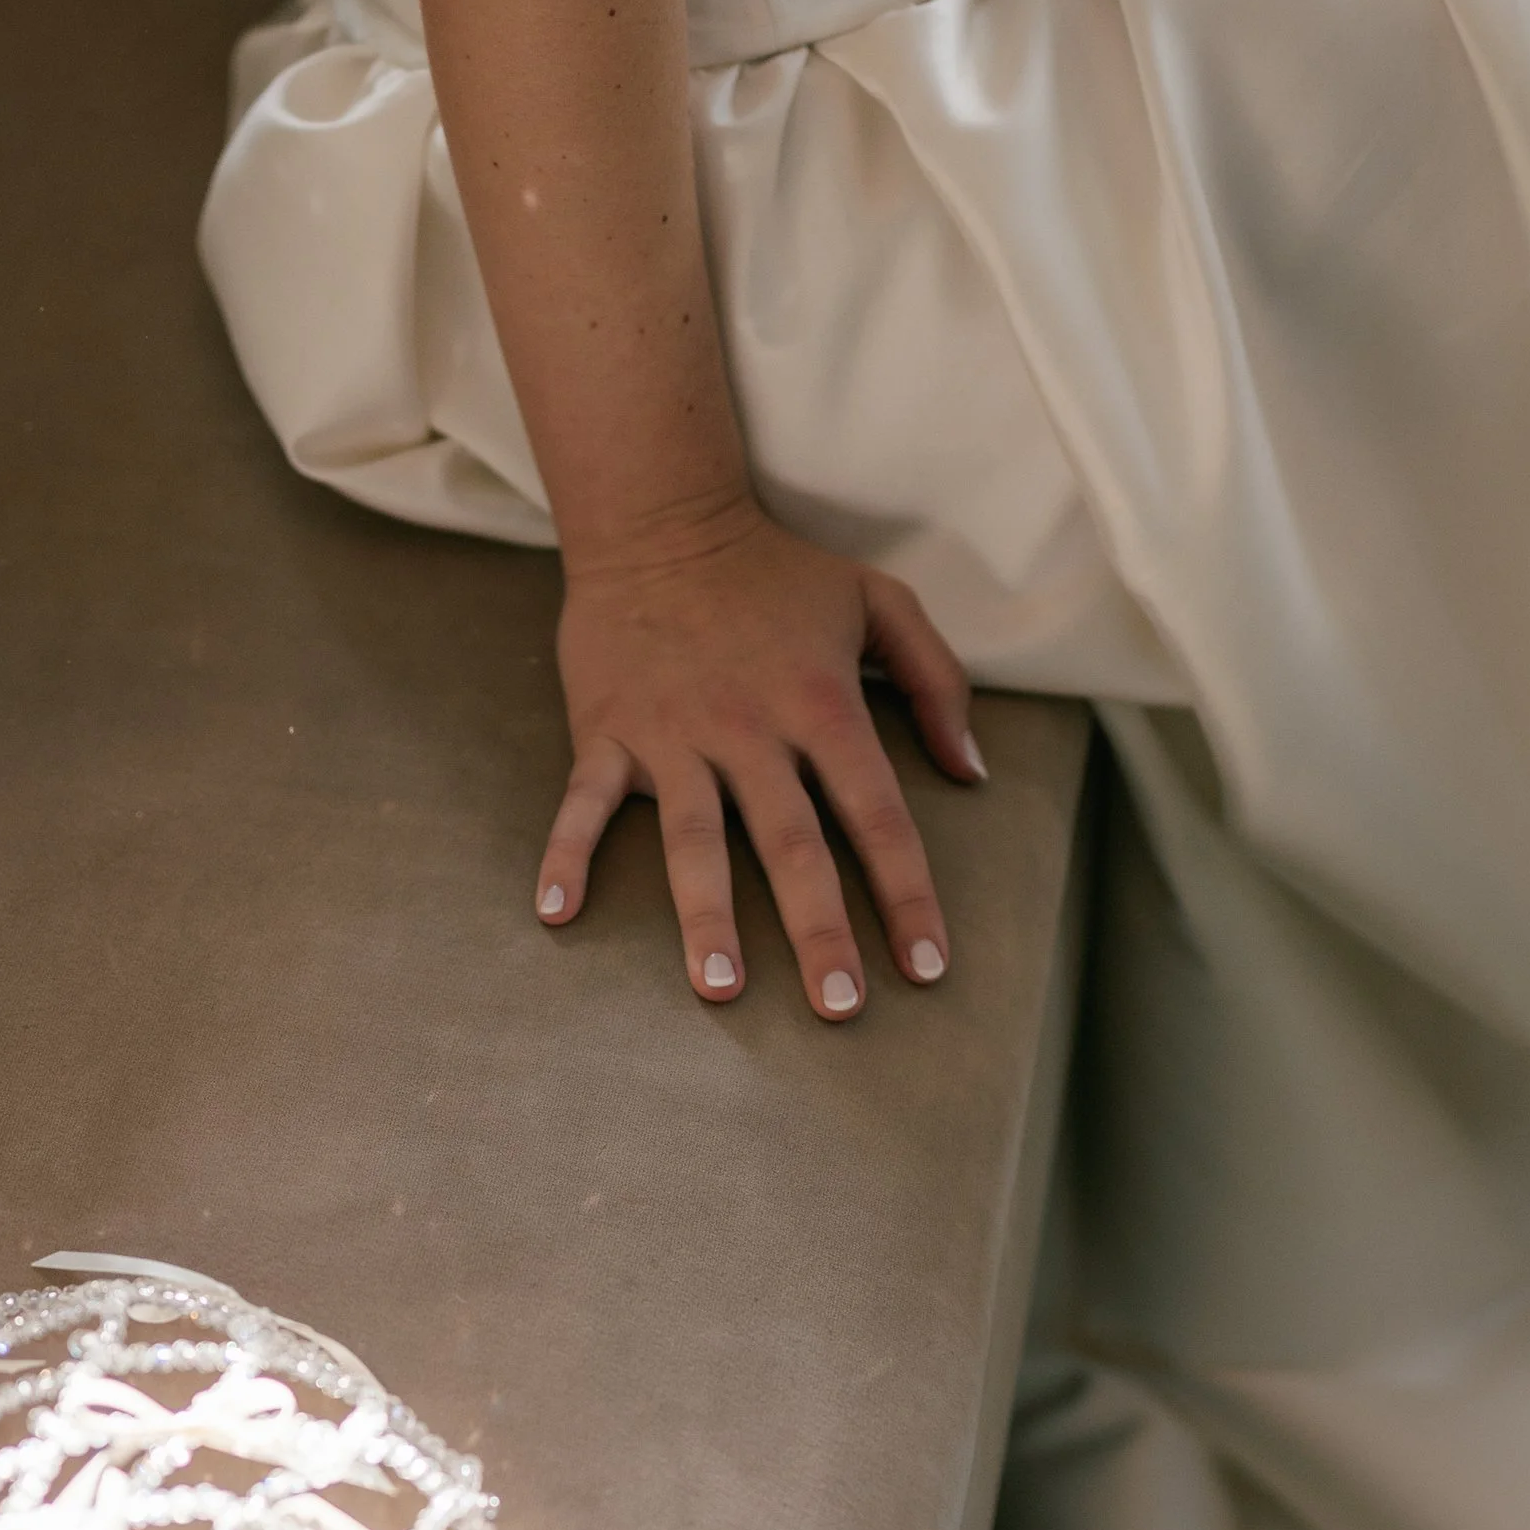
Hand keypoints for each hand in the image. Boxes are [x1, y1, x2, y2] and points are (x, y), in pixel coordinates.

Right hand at [534, 498, 986, 1017]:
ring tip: (721, 990)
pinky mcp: (608, 732)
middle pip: (793, 846)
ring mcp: (674, 735)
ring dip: (707, 918)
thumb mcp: (879, 602)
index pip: (877, 815)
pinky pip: (587, 804)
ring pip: (695, 841)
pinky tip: (558, 913)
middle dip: (819, 932)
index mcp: (822, 704)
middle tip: (840, 1010)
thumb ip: (936, 683)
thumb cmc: (778, 571)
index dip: (907, 894)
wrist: (661, 519)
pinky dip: (566, 855)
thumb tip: (971, 773)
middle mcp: (751, 730)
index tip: (926, 967)